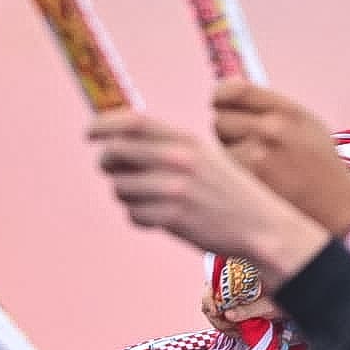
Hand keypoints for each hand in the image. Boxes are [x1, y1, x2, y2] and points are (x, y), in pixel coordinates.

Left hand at [89, 110, 328, 275]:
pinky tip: (161, 219)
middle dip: (106, 162)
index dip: (104, 125)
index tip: (89, 133)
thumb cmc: (226, 191)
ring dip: (126, 195)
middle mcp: (178, 160)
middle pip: (115, 153)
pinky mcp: (172, 217)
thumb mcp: (202, 156)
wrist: (260, 227)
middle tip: (112, 169)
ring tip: (150, 200)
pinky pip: (133, 215)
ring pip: (119, 188)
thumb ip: (164, 146)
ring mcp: (175, 189)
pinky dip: (140, 218)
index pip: (132, 122)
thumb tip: (114, 143)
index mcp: (186, 140)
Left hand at [211, 82, 349, 237]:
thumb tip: (227, 88)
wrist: (334, 201)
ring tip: (252, 161)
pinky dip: (230, 172)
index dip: (221, 95)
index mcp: (286, 110)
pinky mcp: (249, 180)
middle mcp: (272, 129)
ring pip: (219, 146)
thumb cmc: (315, 159)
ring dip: (227, 152)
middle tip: (241, 140)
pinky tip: (250, 177)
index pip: (236, 90)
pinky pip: (224, 169)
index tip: (218, 102)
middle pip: (220, 119)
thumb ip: (267, 106)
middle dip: (226, 128)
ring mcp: (259, 155)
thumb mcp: (303, 122)